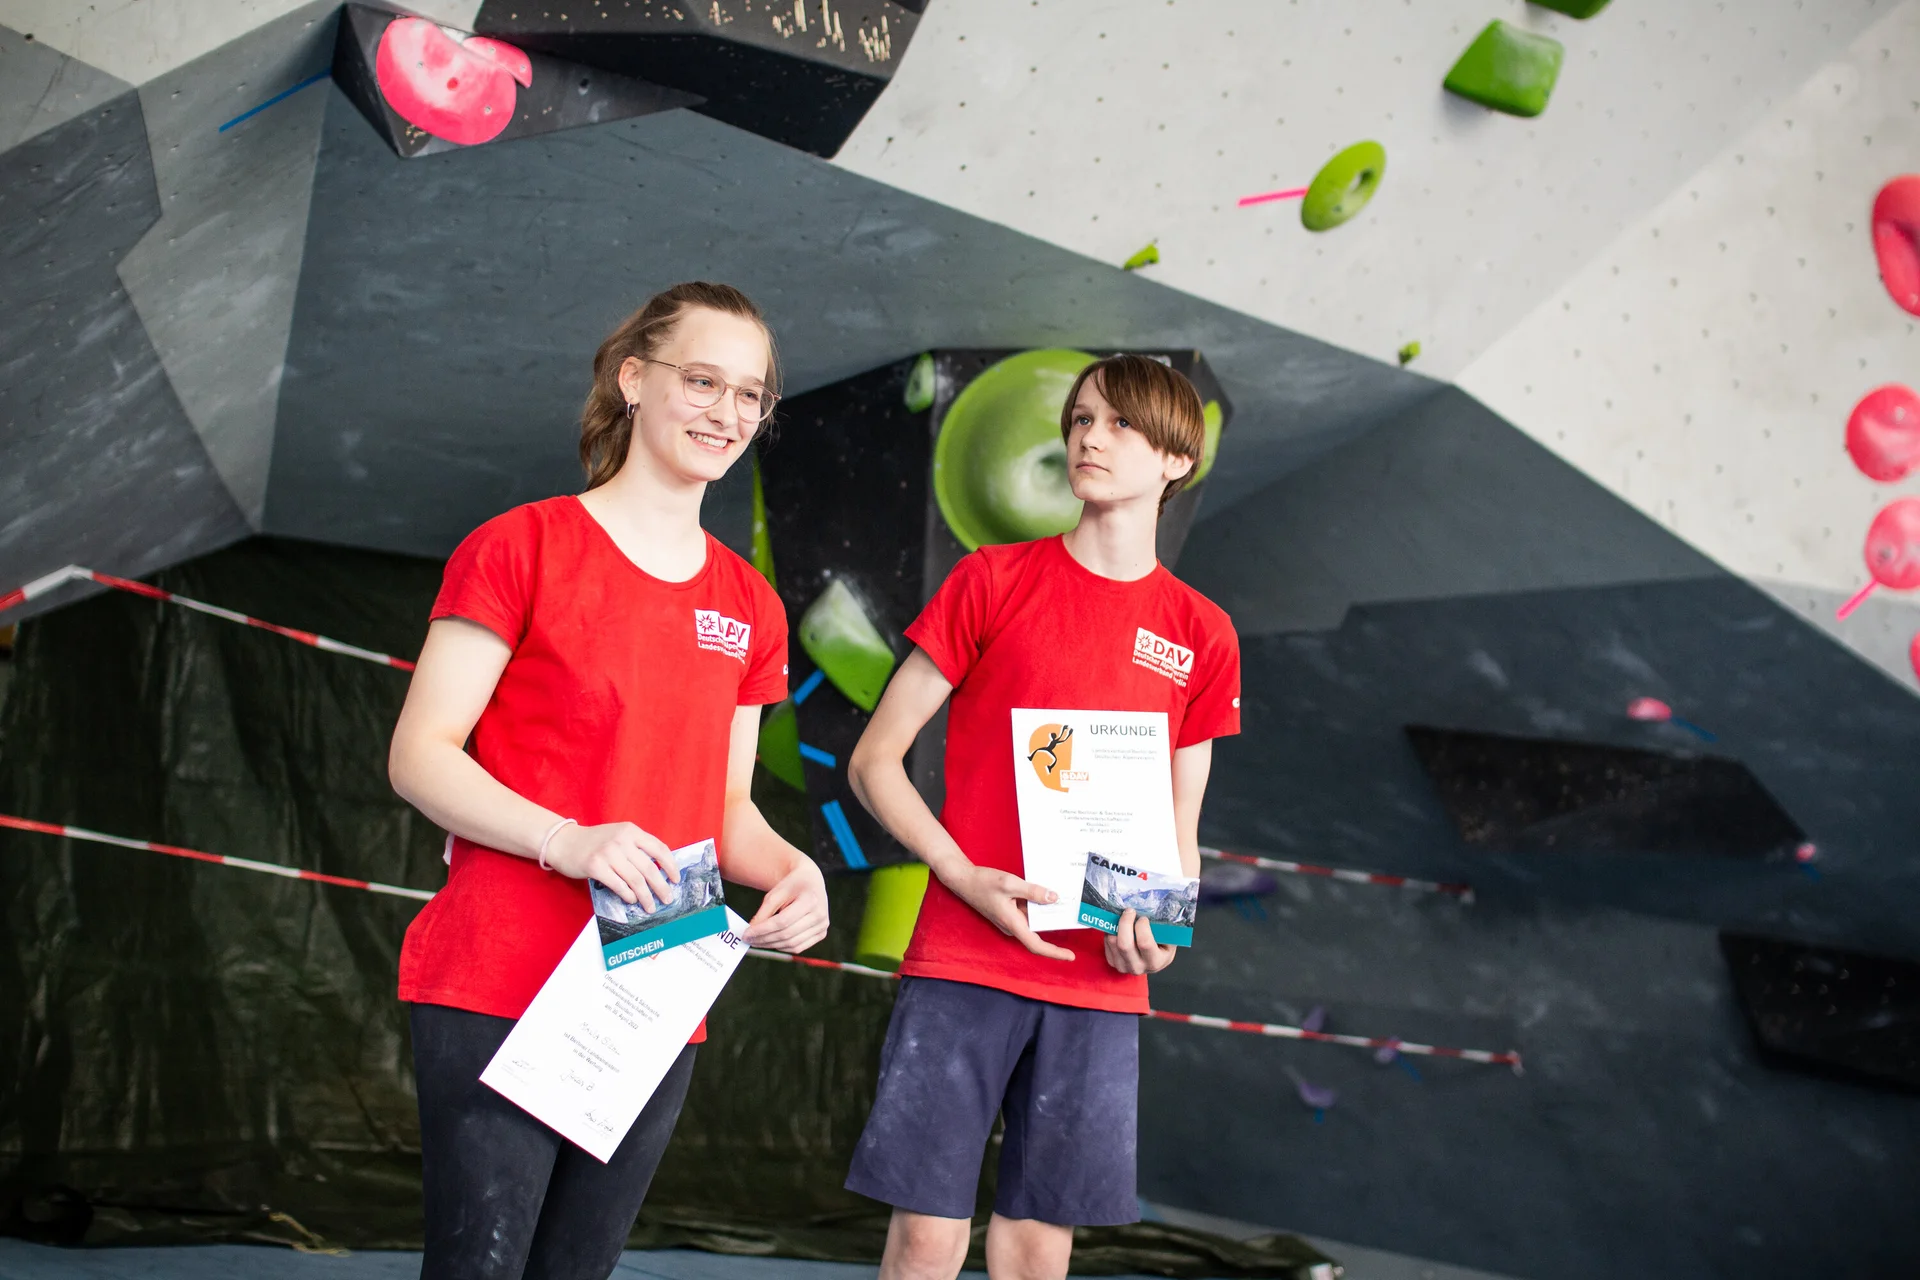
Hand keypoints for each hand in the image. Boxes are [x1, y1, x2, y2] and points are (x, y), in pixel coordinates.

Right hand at [541, 821, 678, 909]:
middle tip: (667, 899)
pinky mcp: (595, 866)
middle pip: (649, 868)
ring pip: (635, 879)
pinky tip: (631, 900)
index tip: (675, 879)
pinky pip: (619, 885)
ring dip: (645, 896)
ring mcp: (608, 853)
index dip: (670, 866)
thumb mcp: (618, 835)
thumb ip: (637, 847)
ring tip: (650, 906)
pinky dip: (628, 895)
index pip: (659, 848)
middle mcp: (621, 840)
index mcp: (631, 831)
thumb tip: (660, 871)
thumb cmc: (595, 842)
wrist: (564, 842)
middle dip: (661, 886)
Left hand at [743, 856, 829, 952]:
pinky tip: (771, 942)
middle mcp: (820, 914)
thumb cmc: (792, 885)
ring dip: (771, 945)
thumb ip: (764, 912)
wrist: (810, 880)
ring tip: (757, 942)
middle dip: (764, 939)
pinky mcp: (821, 933)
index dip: (763, 930)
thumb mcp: (776, 892)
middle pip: (787, 934)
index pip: (783, 921)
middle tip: (748, 940)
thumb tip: (752, 931)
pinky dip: (782, 947)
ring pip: (792, 944)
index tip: (746, 934)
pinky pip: (799, 947)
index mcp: (810, 900)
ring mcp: (823, 925)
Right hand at [941, 863, 1075, 961]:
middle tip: (1072, 912)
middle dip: (1055, 925)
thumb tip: (1053, 898)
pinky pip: (1027, 913)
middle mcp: (1011, 926)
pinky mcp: (1008, 913)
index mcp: (1012, 922)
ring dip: (1046, 913)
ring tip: (1061, 898)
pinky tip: (1044, 893)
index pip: (1036, 945)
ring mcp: (1009, 920)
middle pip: (1038, 933)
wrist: (962, 879)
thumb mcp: (1010, 883)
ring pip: (1033, 921)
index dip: (1055, 952)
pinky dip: (1037, 906)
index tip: (1070, 956)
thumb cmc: (982, 882)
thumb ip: (1033, 891)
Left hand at [1104, 909, 1176, 975]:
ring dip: (1117, 925)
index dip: (1142, 926)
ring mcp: (1123, 966)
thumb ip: (1162, 928)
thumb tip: (1150, 911)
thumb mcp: (1169, 939)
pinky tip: (1119, 927)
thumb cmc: (1162, 947)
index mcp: (1156, 962)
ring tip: (1124, 918)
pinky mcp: (1113, 962)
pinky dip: (1110, 931)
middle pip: (1124, 944)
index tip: (1143, 918)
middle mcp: (1138, 967)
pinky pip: (1107, 943)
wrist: (1152, 961)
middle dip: (1125, 922)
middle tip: (1130, 911)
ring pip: (1113, 942)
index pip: (1144, 943)